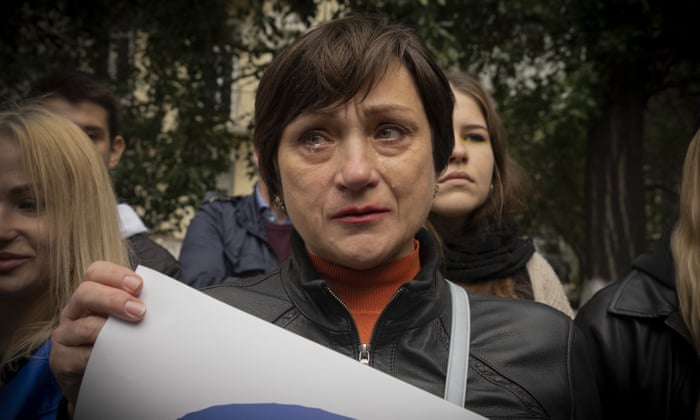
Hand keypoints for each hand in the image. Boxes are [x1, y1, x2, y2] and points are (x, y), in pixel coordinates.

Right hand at [50, 261, 146, 410]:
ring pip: (83, 326)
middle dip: (114, 299)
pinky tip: (118, 358)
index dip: (115, 275)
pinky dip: (101, 356)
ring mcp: (65, 336)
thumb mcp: (124, 321)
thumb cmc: (116, 343)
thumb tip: (166, 303)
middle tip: (139, 310)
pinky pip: (80, 357)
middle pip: (85, 293)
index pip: (95, 273)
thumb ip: (136, 307)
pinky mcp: (62, 361)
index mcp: (90, 295)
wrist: (97, 382)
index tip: (139, 285)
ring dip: (109, 329)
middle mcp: (74, 312)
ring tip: (131, 334)